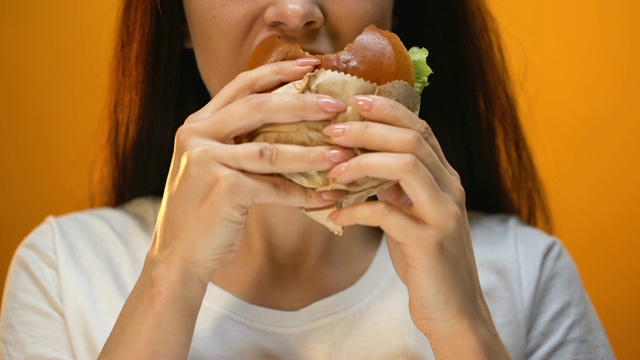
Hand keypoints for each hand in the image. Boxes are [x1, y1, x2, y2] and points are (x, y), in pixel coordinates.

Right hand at [149, 59, 353, 283]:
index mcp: (198, 124)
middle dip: (302, 103)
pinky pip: (274, 187)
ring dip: (312, 153)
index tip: (311, 66)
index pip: (242, 85)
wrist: (177, 257)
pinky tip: (326, 196)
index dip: (278, 72)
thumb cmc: (204, 213)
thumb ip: (239, 143)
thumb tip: (292, 127)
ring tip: (343, 153)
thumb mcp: (214, 167)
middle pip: (259, 107)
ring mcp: (206, 160)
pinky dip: (303, 193)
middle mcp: (198, 135)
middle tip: (336, 105)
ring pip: (271, 149)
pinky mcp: (222, 188)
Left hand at [324, 95, 508, 357]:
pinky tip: (334, 215)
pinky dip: (355, 210)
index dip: (387, 110)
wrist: (454, 312)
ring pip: (406, 165)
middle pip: (411, 138)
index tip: (354, 101)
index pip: (420, 128)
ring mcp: (443, 214)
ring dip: (362, 162)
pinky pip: (386, 214)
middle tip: (332, 130)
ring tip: (332, 170)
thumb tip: (361, 163)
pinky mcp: (429, 242)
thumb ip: (395, 189)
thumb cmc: (426, 262)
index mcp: (445, 178)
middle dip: (368, 129)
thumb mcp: (412, 217)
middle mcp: (450, 189)